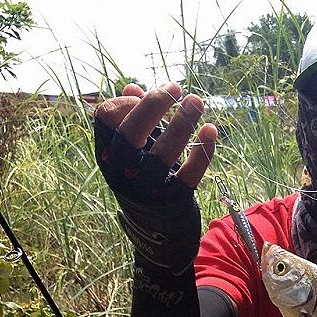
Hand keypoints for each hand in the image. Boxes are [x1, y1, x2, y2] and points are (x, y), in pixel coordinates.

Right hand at [95, 83, 216, 188]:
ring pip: (164, 152)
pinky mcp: (173, 200)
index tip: (145, 93)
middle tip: (176, 87)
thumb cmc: (142, 178)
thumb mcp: (130, 152)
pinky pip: (190, 174)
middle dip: (154, 105)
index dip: (126, 101)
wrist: (155, 229)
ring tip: (197, 102)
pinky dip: (203, 151)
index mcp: (107, 154)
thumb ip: (131, 120)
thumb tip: (133, 88)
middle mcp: (123, 172)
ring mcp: (148, 188)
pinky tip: (210, 130)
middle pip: (131, 132)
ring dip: (182, 123)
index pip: (106, 118)